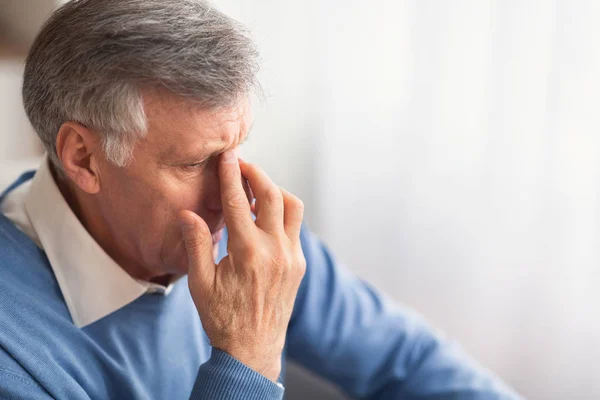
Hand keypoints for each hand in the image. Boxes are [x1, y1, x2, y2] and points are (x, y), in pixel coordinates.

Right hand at [179, 150, 305, 381]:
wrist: (253, 350)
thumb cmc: (223, 319)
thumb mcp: (200, 284)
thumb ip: (196, 244)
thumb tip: (187, 214)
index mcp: (248, 253)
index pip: (238, 202)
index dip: (231, 175)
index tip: (228, 156)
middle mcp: (276, 251)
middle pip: (272, 195)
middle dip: (256, 174)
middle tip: (242, 165)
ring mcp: (292, 257)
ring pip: (292, 207)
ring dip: (275, 191)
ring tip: (255, 189)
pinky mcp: (299, 264)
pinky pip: (295, 227)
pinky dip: (282, 213)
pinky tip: (264, 217)